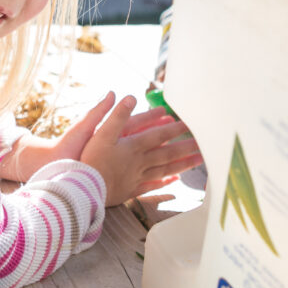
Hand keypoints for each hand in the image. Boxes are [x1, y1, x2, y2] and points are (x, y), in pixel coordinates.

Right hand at [79, 94, 201, 205]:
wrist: (84, 188)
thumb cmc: (91, 160)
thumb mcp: (100, 133)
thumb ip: (116, 115)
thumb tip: (130, 97)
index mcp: (133, 147)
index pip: (158, 135)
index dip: (174, 129)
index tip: (190, 125)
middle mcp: (139, 162)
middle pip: (167, 154)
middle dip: (186, 148)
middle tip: (204, 145)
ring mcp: (137, 177)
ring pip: (165, 170)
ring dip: (182, 165)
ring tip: (198, 161)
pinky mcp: (131, 189)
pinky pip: (153, 186)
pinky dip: (165, 183)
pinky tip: (174, 181)